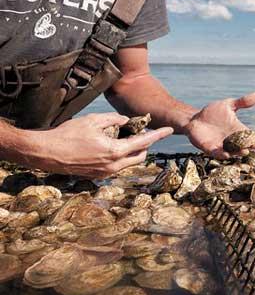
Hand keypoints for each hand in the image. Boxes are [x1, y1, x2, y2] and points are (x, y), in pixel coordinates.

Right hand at [29, 113, 172, 177]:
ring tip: (127, 137)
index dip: (158, 135)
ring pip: (129, 162)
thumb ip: (113, 119)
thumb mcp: (92, 121)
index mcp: (114, 151)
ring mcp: (106, 172)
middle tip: (144, 132)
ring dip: (132, 151)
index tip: (169, 130)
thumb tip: (126, 121)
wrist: (46, 153)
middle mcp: (113, 165)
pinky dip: (121, 156)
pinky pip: (117, 166)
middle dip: (145, 144)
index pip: (143, 142)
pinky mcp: (98, 175)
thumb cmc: (67, 134)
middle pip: (140, 156)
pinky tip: (113, 146)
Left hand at [184, 92, 254, 158]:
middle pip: (243, 145)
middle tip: (254, 146)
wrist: (195, 119)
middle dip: (249, 146)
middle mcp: (231, 140)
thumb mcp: (228, 105)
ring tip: (244, 151)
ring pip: (233, 152)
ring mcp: (222, 145)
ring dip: (238, 152)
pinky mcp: (211, 149)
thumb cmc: (212, 112)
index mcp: (237, 129)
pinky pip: (218, 154)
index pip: (249, 134)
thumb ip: (242, 102)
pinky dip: (222, 155)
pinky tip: (226, 154)